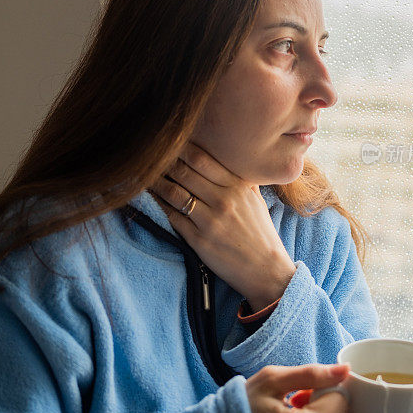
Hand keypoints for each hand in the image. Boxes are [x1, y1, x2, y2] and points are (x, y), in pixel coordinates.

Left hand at [149, 141, 296, 310]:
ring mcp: (210, 221)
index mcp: (238, 187)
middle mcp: (223, 200)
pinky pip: (172, 217)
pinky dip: (159, 205)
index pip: (202, 159)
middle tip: (152, 155)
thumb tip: (232, 159)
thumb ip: (242, 179)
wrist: (266, 270)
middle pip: (185, 172)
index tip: (170, 142)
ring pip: (174, 193)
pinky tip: (152, 198)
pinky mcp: (199, 240)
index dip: (182, 148)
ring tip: (146, 175)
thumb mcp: (257, 200)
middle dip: (165, 162)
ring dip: (157, 182)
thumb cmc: (260, 233)